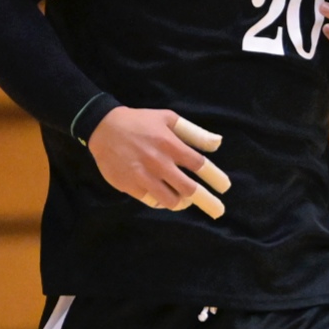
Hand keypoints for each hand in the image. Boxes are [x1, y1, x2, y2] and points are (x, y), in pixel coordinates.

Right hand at [87, 107, 229, 218]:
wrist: (103, 128)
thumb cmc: (140, 122)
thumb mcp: (168, 119)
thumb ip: (194, 132)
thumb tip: (218, 144)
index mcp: (170, 145)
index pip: (200, 165)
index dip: (215, 177)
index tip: (225, 187)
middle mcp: (159, 163)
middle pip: (189, 189)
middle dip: (208, 201)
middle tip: (218, 210)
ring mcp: (144, 176)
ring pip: (171, 201)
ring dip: (183, 203)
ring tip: (186, 201)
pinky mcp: (130, 186)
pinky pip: (153, 201)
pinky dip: (162, 201)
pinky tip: (164, 196)